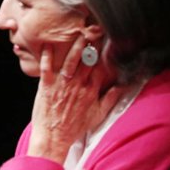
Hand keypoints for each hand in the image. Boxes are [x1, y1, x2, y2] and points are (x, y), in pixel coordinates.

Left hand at [28, 36, 123, 163]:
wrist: (53, 137)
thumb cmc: (74, 127)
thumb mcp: (98, 114)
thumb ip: (110, 99)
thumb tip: (124, 87)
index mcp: (91, 91)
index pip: (100, 68)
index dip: (102, 55)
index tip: (103, 44)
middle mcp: (78, 85)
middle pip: (86, 61)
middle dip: (90, 46)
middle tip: (91, 32)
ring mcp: (61, 85)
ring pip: (70, 60)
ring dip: (74, 46)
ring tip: (77, 34)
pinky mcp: (46, 86)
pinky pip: (47, 67)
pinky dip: (46, 56)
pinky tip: (46, 45)